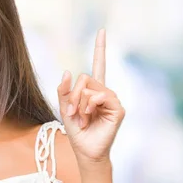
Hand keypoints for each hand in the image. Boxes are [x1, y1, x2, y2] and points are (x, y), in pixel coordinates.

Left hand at [57, 29, 124, 163]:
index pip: (99, 65)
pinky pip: (101, 96)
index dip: (100, 48)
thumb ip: (64, 91)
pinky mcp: (118, 109)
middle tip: (72, 112)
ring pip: (91, 87)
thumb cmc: (77, 132)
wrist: (85, 151)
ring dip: (80, 103)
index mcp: (93, 91)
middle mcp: (105, 92)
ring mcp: (112, 100)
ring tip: (82, 118)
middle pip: (85, 77)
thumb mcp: (65, 109)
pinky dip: (90, 105)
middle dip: (73, 94)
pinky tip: (90, 117)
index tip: (102, 31)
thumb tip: (67, 71)